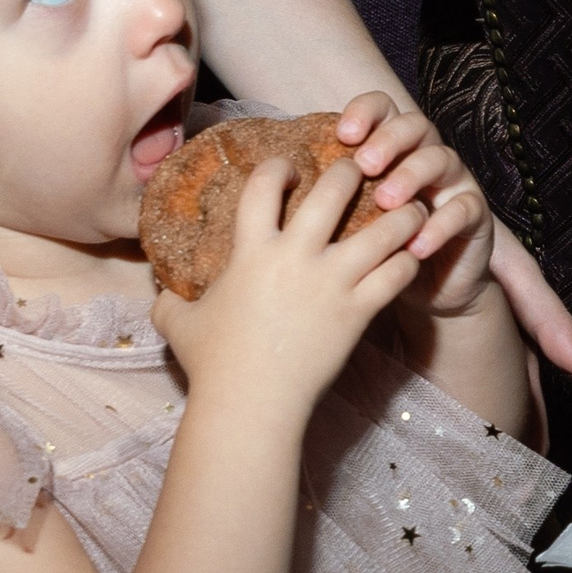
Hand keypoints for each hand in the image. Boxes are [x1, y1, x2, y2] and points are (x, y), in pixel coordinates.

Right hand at [150, 154, 425, 413]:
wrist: (251, 405)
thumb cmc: (214, 365)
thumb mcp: (179, 325)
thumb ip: (170, 302)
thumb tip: (160, 295)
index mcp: (252, 251)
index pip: (263, 186)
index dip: (277, 167)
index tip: (289, 167)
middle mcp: (295, 257)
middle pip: (332, 192)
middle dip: (349, 171)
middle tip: (360, 168)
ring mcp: (331, 283)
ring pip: (381, 230)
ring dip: (400, 214)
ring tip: (409, 208)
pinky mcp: (358, 312)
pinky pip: (396, 275)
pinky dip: (408, 260)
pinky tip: (411, 256)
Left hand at [332, 98, 494, 319]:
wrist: (427, 290)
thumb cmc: (378, 251)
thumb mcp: (351, 221)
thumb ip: (329, 196)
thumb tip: (278, 183)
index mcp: (394, 148)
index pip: (384, 108)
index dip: (365, 112)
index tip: (342, 134)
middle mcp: (426, 156)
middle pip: (415, 125)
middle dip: (388, 140)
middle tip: (363, 165)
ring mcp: (454, 182)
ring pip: (442, 158)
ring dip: (411, 176)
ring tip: (386, 202)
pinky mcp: (475, 215)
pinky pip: (463, 208)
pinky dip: (440, 225)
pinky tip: (416, 245)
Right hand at [335, 93, 571, 378]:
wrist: (410, 201)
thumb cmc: (451, 252)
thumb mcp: (495, 279)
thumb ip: (543, 316)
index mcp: (474, 207)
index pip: (472, 209)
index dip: (448, 226)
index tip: (418, 251)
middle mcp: (448, 171)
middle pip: (442, 160)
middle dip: (417, 178)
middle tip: (388, 201)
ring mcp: (416, 143)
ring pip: (415, 127)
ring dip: (392, 143)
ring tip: (362, 163)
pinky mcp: (382, 122)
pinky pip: (379, 106)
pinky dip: (365, 113)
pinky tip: (344, 132)